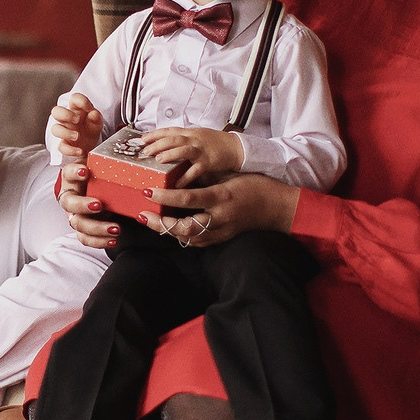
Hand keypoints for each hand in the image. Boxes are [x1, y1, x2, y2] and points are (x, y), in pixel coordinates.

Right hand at [48, 92, 103, 160]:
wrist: (92, 144)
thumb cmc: (91, 128)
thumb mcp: (97, 122)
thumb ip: (96, 117)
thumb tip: (94, 113)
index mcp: (76, 109)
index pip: (73, 99)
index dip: (80, 101)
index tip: (88, 108)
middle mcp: (67, 119)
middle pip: (56, 111)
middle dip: (65, 115)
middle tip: (77, 120)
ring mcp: (65, 131)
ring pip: (55, 129)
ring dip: (65, 132)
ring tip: (77, 136)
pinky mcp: (65, 144)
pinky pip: (61, 147)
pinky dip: (70, 150)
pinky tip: (80, 151)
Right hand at [59, 158, 122, 248]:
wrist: (104, 189)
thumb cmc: (100, 173)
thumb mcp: (98, 161)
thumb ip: (93, 152)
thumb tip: (90, 144)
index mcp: (72, 178)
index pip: (68, 173)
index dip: (74, 172)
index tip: (85, 171)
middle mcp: (71, 196)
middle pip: (69, 203)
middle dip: (83, 205)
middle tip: (99, 204)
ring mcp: (75, 214)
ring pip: (78, 223)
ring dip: (96, 227)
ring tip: (115, 228)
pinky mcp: (83, 228)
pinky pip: (86, 238)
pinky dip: (99, 241)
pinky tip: (113, 240)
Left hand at [137, 126, 243, 185]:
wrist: (236, 148)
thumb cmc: (215, 143)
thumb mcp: (198, 136)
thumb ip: (182, 140)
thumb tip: (163, 144)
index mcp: (190, 133)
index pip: (169, 131)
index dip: (155, 134)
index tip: (141, 139)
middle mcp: (194, 140)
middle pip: (173, 139)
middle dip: (158, 144)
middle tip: (145, 151)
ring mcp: (201, 150)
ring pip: (183, 150)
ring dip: (170, 154)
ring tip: (158, 160)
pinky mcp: (209, 162)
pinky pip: (195, 170)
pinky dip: (186, 177)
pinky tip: (177, 184)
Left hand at [148, 171, 301, 247]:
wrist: (277, 207)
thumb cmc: (255, 186)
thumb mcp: (229, 177)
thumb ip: (205, 179)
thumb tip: (179, 177)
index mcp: (221, 197)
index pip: (187, 199)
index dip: (165, 197)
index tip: (147, 191)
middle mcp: (220, 217)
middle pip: (184, 227)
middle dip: (160, 223)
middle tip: (142, 215)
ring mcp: (222, 231)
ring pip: (188, 238)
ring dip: (167, 231)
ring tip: (151, 221)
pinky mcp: (223, 238)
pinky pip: (198, 242)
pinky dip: (182, 236)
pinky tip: (171, 230)